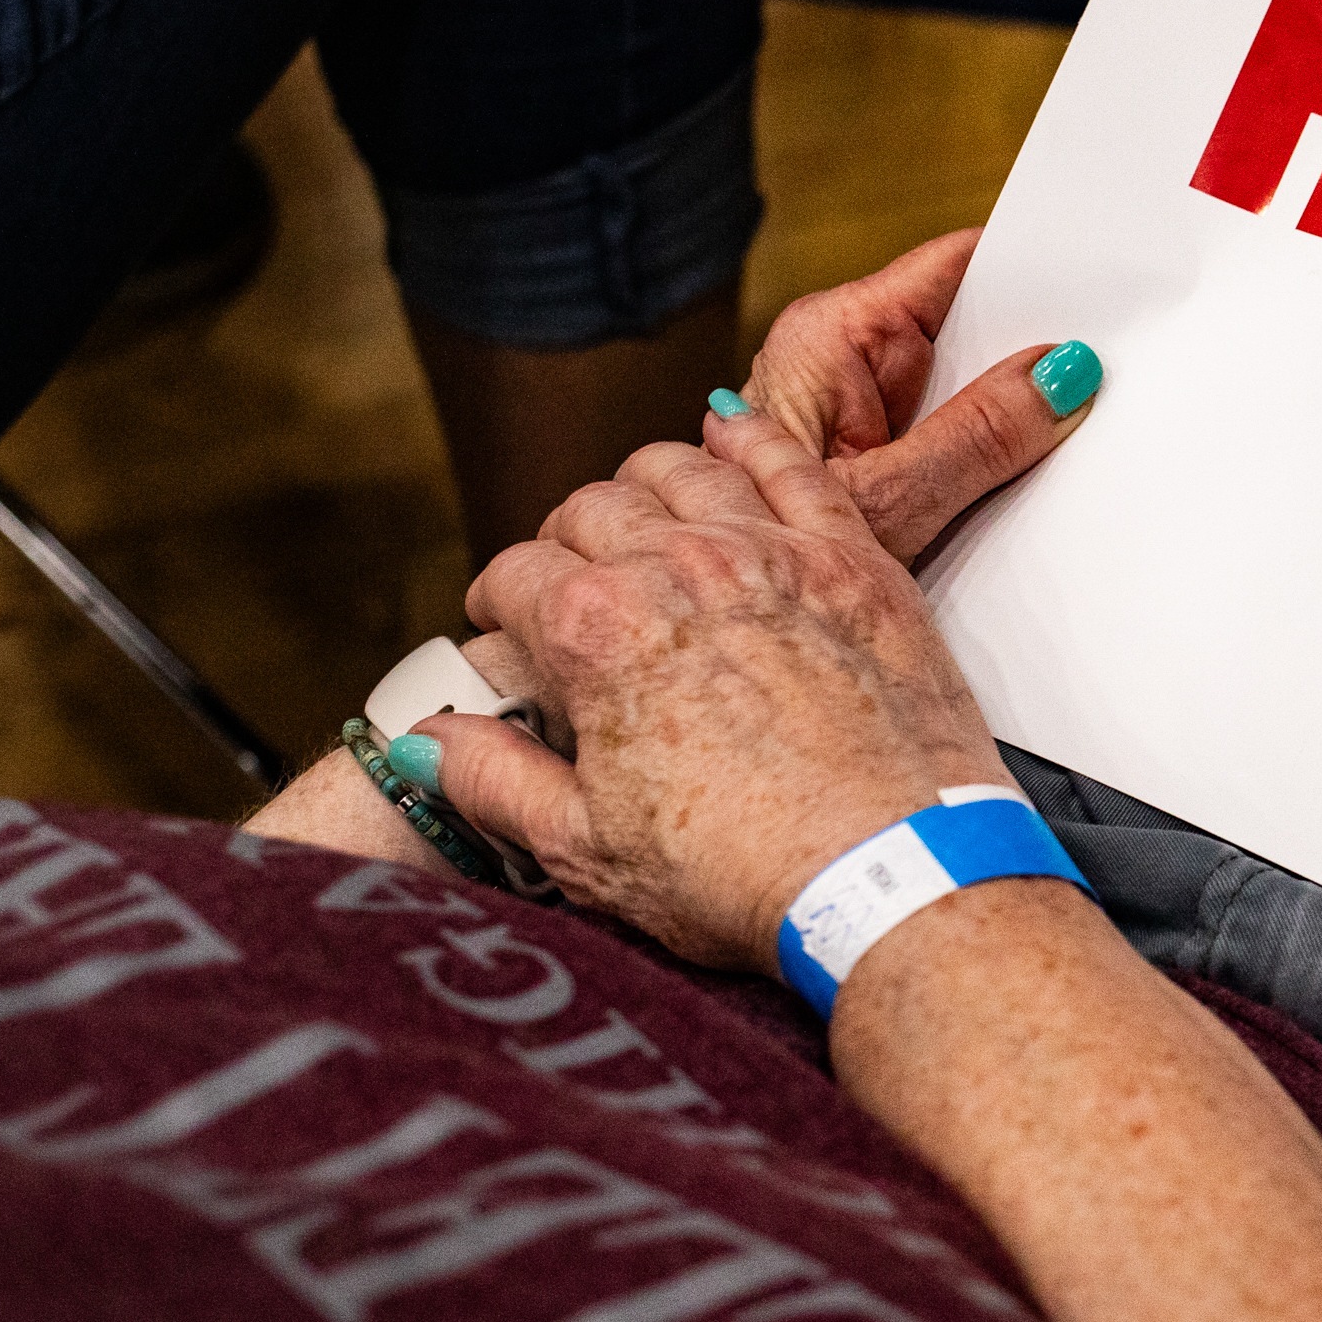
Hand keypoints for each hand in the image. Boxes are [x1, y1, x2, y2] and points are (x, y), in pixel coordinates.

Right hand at [418, 399, 1081, 969]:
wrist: (894, 881)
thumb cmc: (749, 877)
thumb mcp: (584, 850)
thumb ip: (491, 779)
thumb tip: (426, 743)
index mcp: (595, 631)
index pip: (513, 577)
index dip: (500, 605)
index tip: (508, 626)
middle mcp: (678, 567)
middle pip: (591, 511)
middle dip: (567, 543)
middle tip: (575, 582)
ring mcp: (772, 553)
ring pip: (682, 469)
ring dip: (647, 485)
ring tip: (642, 516)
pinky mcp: (854, 560)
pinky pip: (793, 462)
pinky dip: (752, 442)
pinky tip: (733, 439)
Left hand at [739, 229, 1099, 560]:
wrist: (730, 620)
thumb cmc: (766, 558)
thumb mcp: (889, 503)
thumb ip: (978, 437)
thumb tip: (1063, 374)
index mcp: (834, 335)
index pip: (956, 265)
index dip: (1034, 270)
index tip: (1104, 293)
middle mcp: (845, 354)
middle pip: (970, 325)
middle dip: (1033, 354)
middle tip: (1103, 388)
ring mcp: (861, 400)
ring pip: (967, 384)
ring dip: (1014, 415)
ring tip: (1065, 446)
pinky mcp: (875, 445)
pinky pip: (952, 430)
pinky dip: (989, 453)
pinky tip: (1025, 480)